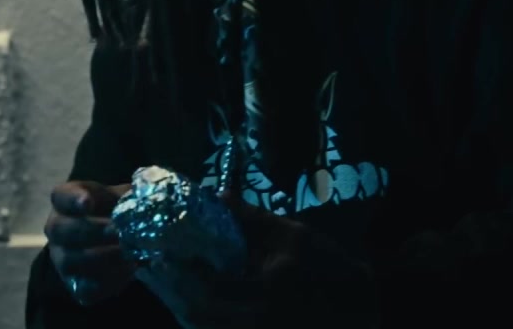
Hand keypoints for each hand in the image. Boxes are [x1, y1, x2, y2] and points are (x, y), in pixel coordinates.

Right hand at [45, 180, 133, 305]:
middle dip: (91, 231)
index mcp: (67, 201)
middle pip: (61, 230)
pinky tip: (128, 271)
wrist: (119, 238)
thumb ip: (130, 197)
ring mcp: (62, 258)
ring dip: (101, 259)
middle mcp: (57, 229)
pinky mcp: (74, 284)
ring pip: (69, 262)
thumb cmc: (118, 210)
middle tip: (118, 232)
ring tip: (129, 255)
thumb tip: (146, 203)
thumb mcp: (123, 196)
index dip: (72, 200)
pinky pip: (83, 289)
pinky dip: (108, 282)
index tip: (87, 202)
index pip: (61, 196)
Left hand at [135, 196, 378, 328]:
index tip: (160, 253)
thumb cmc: (330, 268)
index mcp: (267, 287)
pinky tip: (195, 303)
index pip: (209, 283)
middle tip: (154, 271)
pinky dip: (203, 320)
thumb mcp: (295, 235)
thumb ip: (253, 219)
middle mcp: (256, 318)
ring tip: (169, 285)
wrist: (359, 310)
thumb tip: (217, 197)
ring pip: (205, 327)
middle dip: (173, 293)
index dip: (180, 271)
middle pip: (198, 315)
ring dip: (183, 308)